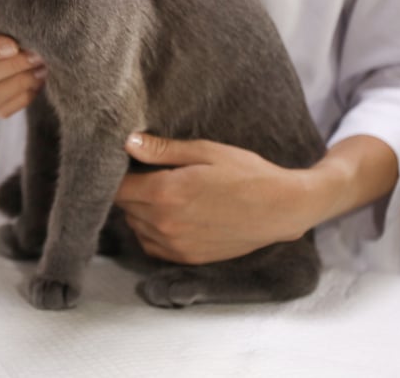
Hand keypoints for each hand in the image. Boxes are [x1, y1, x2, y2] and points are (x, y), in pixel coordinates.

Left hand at [114, 133, 312, 264]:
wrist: (282, 208)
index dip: (117, 175)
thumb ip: (162, 150)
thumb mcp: (205, 151)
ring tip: (163, 195)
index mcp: (165, 193)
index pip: (117, 188)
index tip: (125, 166)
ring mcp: (175, 244)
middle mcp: (164, 223)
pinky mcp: (186, 257)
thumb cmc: (246, 173)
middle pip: (124, 207)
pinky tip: (170, 215)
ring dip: (140, 211)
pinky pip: (151, 245)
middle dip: (130, 191)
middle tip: (147, 175)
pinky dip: (152, 231)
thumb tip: (128, 143)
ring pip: (135, 226)